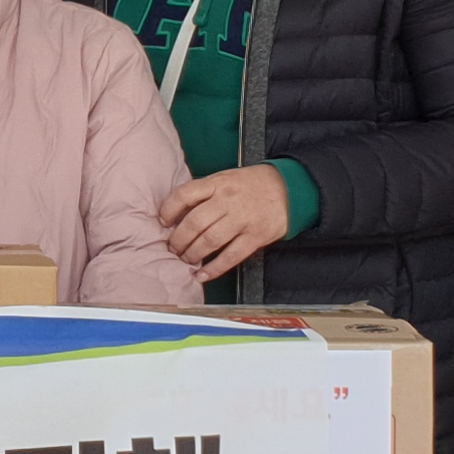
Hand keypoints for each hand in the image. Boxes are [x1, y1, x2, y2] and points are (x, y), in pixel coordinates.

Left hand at [159, 163, 294, 276]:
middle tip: (173, 248)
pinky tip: (202, 275)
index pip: (184, 195)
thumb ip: (206, 192)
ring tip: (186, 259)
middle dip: (178, 240)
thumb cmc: (253, 184)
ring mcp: (242, 219)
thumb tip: (178, 213)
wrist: (290, 188)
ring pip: (209, 241)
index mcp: (218, 182)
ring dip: (192, 254)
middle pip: (194, 222)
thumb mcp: (227, 178)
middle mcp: (228, 200)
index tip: (163, 222)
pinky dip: (213, 269)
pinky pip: (230, 256)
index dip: (168, 210)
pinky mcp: (255, 237)